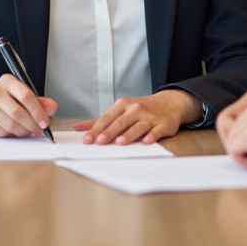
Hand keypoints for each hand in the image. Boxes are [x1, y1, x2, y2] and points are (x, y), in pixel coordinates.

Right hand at [0, 74, 57, 137]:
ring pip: (10, 126)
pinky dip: (10, 135)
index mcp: (7, 81)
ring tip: (25, 130)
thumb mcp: (20, 95)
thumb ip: (38, 101)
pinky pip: (1, 134)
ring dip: (22, 132)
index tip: (45, 123)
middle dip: (32, 125)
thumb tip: (52, 107)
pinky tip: (10, 130)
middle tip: (39, 131)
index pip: (26, 96)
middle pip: (18, 113)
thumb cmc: (4, 99)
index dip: (38, 112)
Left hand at [73, 89, 199, 145]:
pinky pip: (156, 131)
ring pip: (137, 126)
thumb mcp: (119, 110)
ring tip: (120, 143)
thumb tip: (77, 127)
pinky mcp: (162, 124)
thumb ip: (99, 121)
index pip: (107, 118)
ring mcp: (149, 117)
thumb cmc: (139, 109)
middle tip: (100, 142)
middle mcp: (135, 109)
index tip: (87, 140)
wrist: (169, 102)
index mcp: (122, 105)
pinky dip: (152, 136)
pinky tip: (146, 141)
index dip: (96, 129)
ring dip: (129, 135)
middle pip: (120, 122)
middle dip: (109, 132)